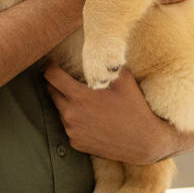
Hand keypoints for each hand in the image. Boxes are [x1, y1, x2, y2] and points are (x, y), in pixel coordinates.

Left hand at [44, 59, 172, 164]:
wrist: (144, 142)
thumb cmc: (135, 108)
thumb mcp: (124, 80)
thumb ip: (107, 64)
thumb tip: (101, 50)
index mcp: (80, 97)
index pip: (52, 77)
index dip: (49, 66)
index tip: (51, 62)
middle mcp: (71, 115)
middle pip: (52, 92)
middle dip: (57, 82)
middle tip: (67, 77)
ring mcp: (72, 131)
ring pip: (59, 109)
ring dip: (66, 101)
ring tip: (83, 98)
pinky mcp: (76, 143)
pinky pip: (68, 125)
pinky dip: (74, 117)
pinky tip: (89, 116)